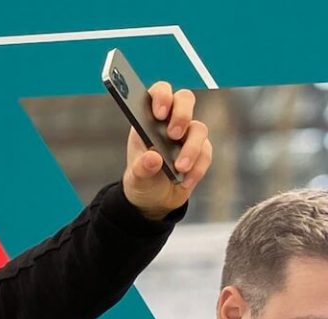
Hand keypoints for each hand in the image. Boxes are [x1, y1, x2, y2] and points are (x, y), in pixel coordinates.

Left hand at [123, 81, 211, 218]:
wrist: (154, 200)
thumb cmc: (142, 180)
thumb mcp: (137, 177)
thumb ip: (142, 168)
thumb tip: (153, 158)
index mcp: (148, 120)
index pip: (159, 92)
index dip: (162, 96)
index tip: (159, 113)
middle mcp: (170, 122)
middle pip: (185, 99)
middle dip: (182, 114)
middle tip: (173, 135)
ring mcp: (188, 134)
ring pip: (199, 128)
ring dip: (191, 148)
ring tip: (179, 168)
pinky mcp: (201, 150)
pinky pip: (206, 152)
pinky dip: (197, 168)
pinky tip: (185, 181)